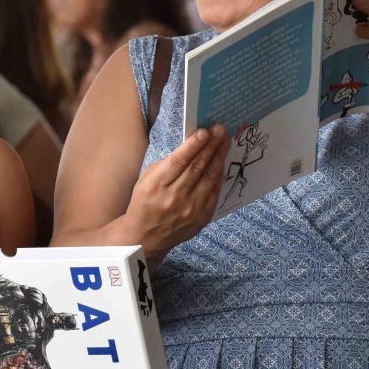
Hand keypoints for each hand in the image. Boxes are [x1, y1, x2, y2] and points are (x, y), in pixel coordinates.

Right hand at [123, 124, 230, 261]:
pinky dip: (218, 175)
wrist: (146, 237)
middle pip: (197, 167)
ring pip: (209, 178)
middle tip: (220, 130)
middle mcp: (174, 197)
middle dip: (211, 146)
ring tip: (224, 142)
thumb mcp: (146, 180)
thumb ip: (167, 164)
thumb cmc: (144, 202)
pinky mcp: (202, 217)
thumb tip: (190, 147)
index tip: (205, 131)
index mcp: (156, 185)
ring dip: (219, 157)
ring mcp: (190, 209)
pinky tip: (221, 162)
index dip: (194, 145)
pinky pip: (214, 192)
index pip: (179, 161)